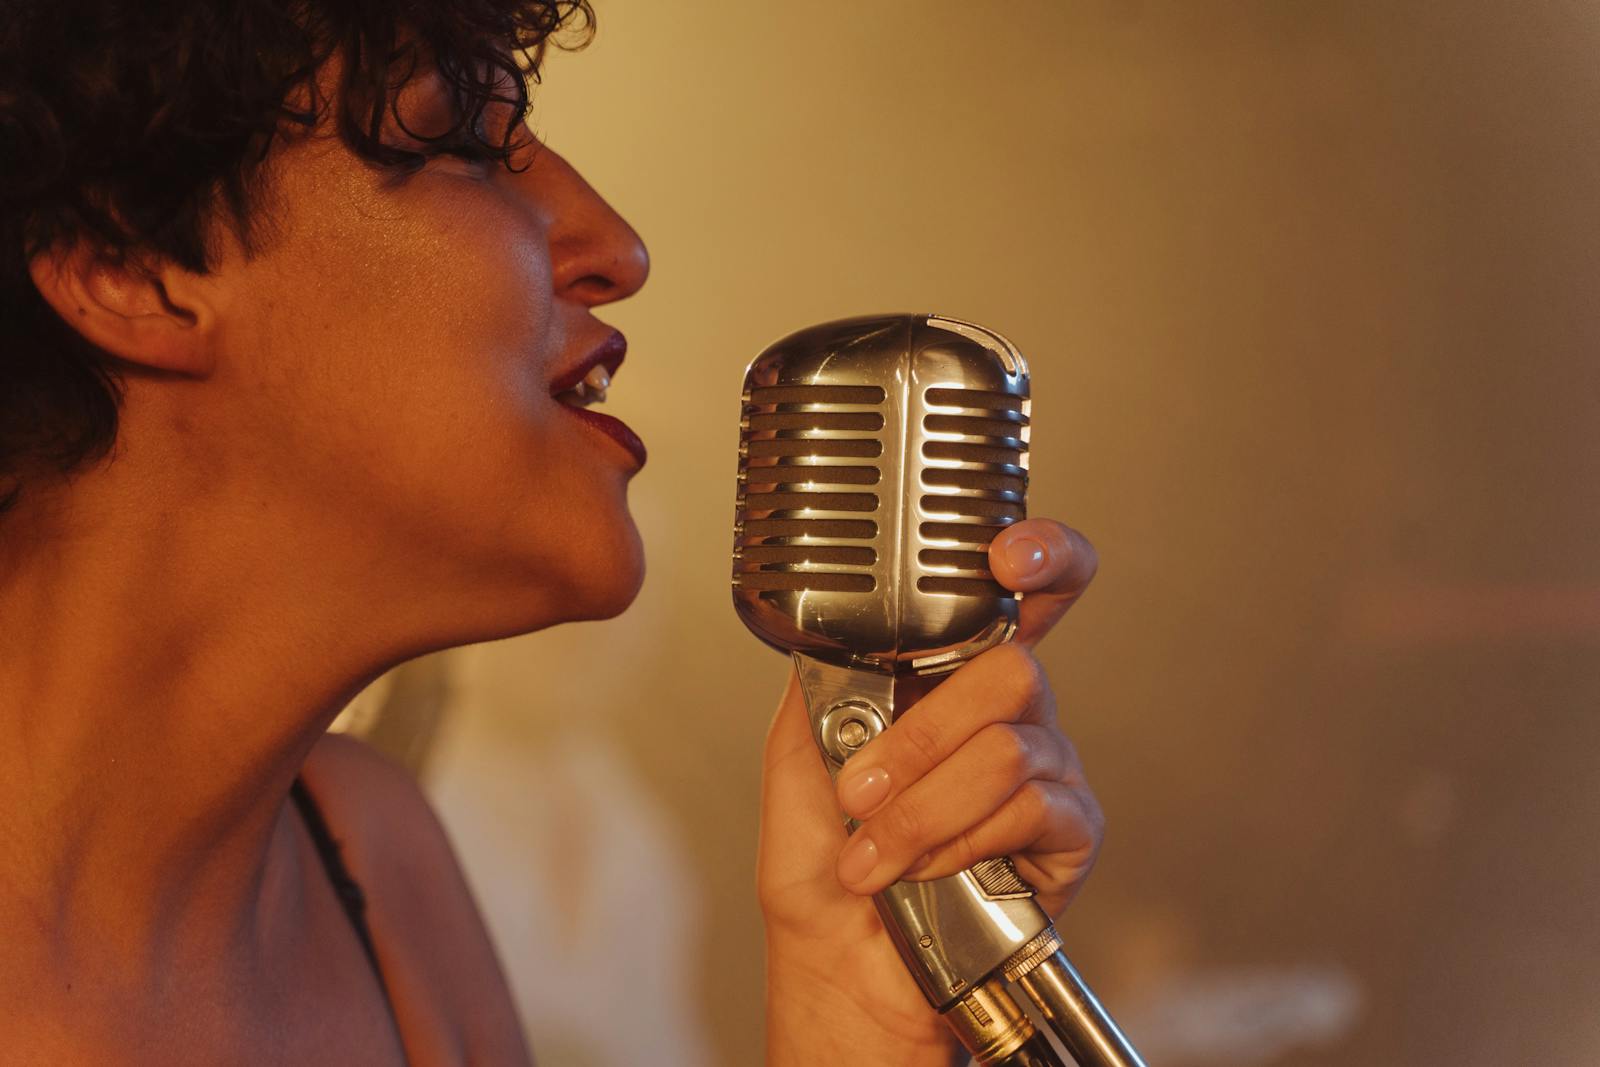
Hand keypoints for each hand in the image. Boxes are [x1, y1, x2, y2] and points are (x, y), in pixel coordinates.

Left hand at [758, 518, 1103, 1063]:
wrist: (844, 965)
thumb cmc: (822, 872)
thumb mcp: (795, 761)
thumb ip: (821, 686)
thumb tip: (838, 632)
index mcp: (948, 680)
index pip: (1025, 595)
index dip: (1041, 556)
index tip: (1006, 553)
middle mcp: (1007, 714)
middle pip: (1013, 668)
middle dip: (923, 734)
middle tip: (861, 788)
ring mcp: (1045, 769)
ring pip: (1006, 748)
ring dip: (923, 806)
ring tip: (875, 853)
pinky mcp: (1070, 831)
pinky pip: (1027, 809)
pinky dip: (958, 841)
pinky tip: (929, 870)